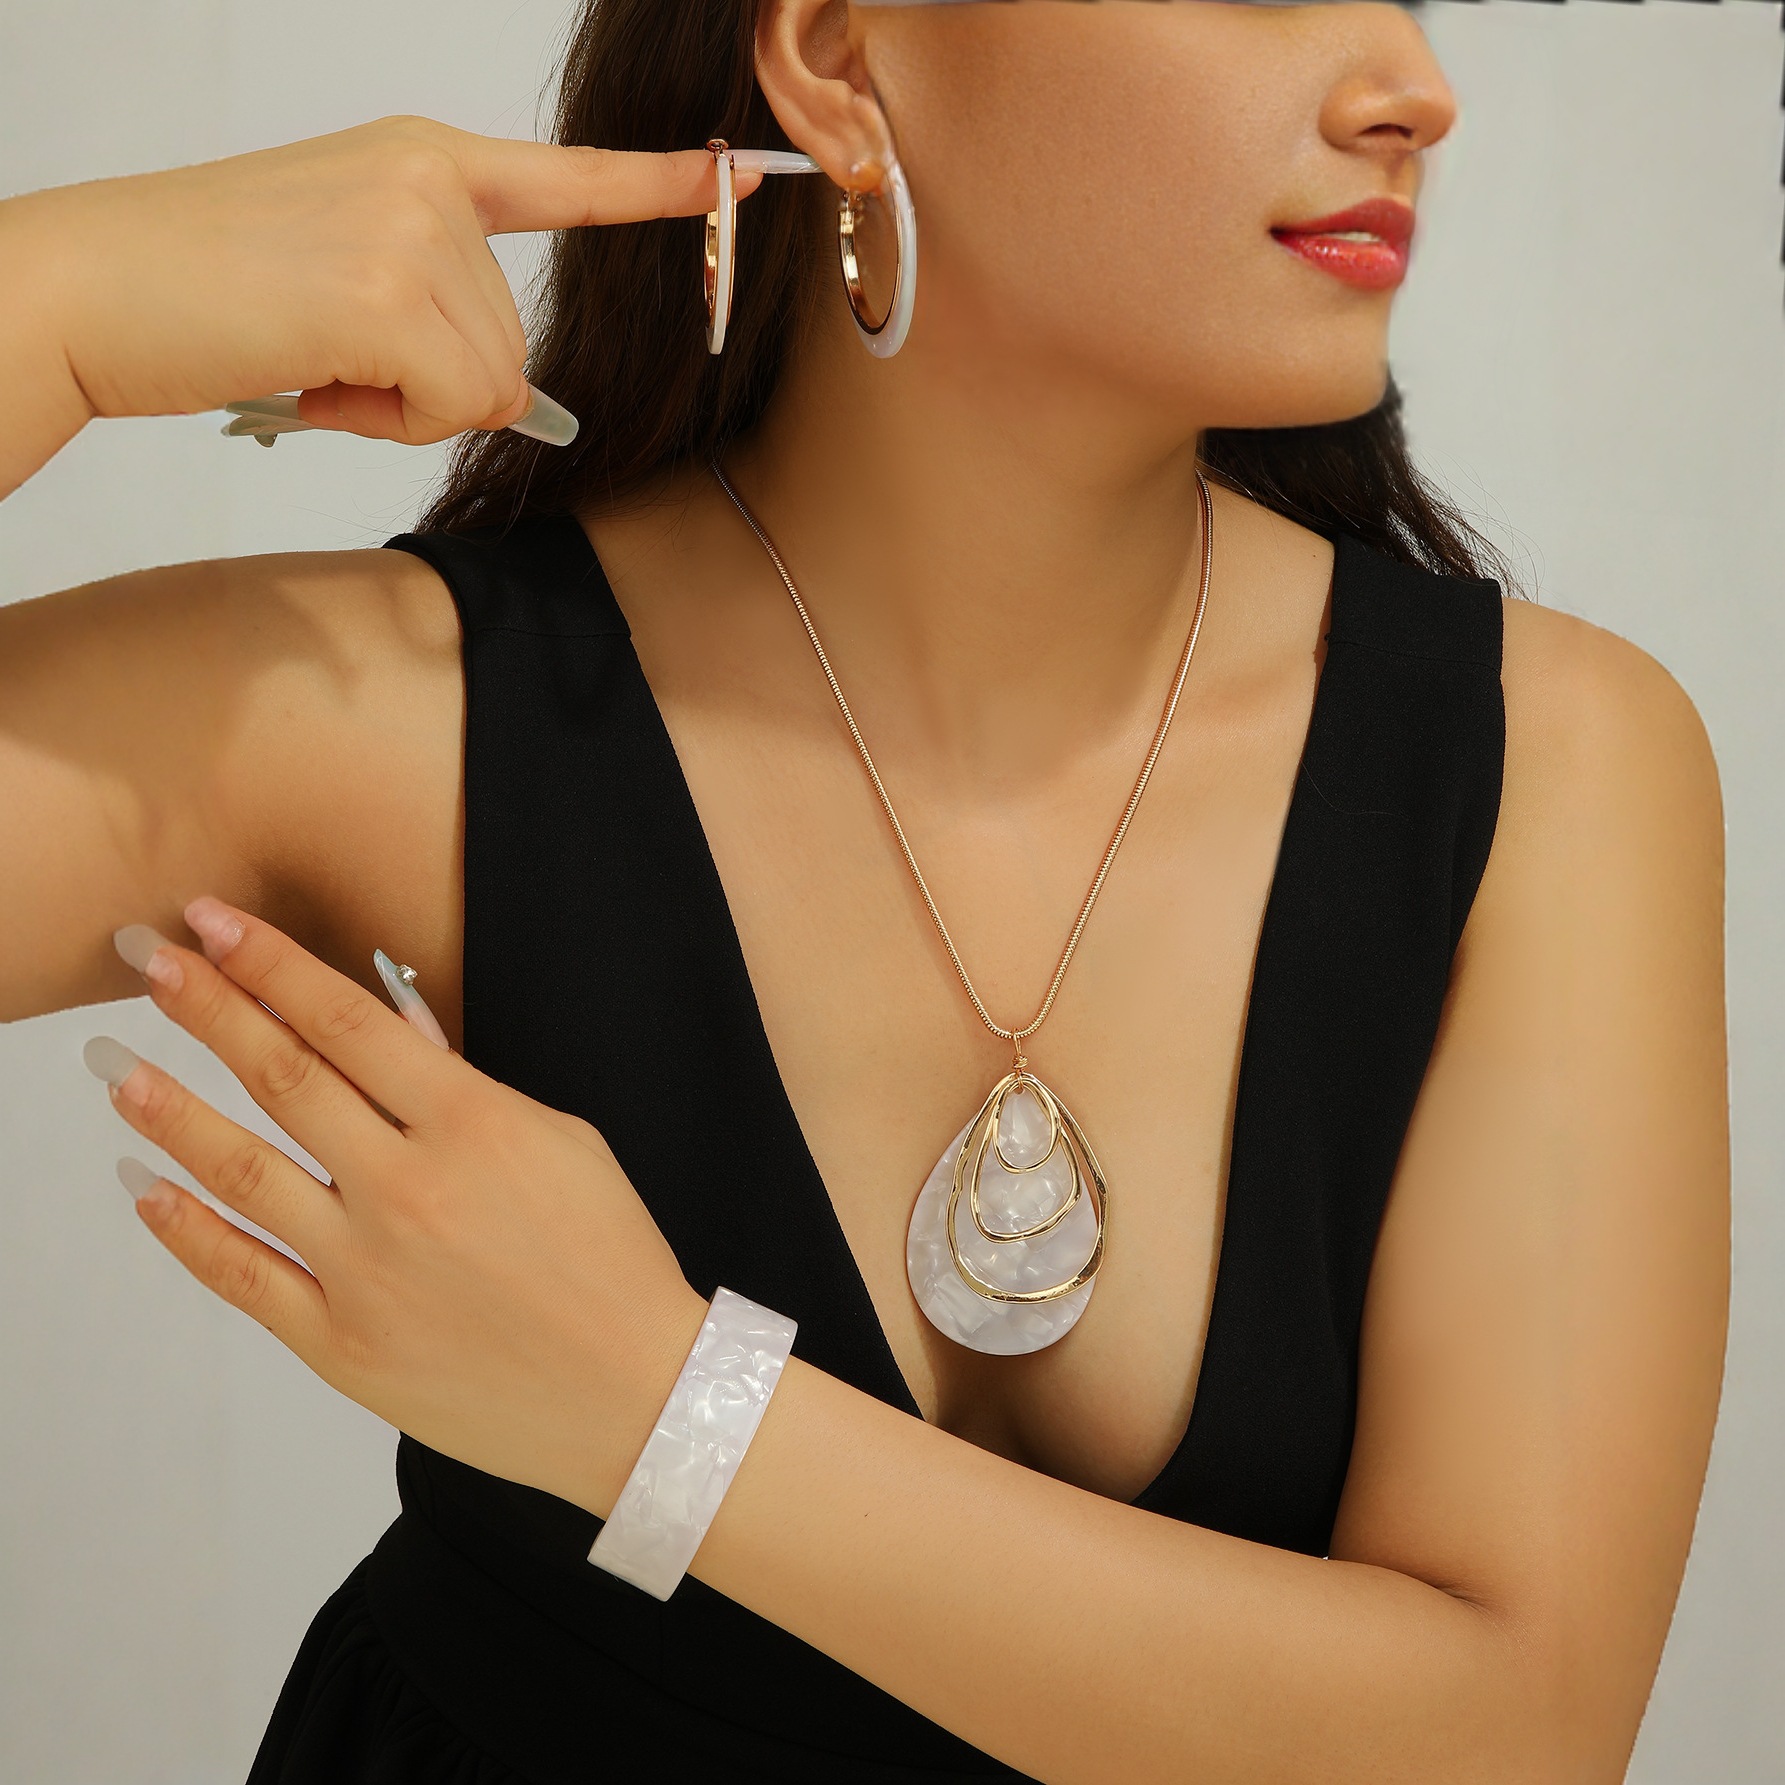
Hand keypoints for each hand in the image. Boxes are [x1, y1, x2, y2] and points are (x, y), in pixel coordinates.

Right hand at [21, 115, 761, 444]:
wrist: (90, 291)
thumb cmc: (207, 291)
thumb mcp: (344, 275)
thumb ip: (439, 310)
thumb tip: (523, 404)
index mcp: (421, 161)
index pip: (564, 178)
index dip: (657, 186)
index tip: (739, 172)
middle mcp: (430, 180)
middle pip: (518, 345)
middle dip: (431, 384)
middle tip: (332, 355)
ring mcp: (411, 228)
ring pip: (491, 383)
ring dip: (404, 406)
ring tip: (315, 359)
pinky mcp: (388, 292)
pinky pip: (455, 405)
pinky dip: (387, 423)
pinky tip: (315, 380)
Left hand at [84, 895, 708, 1520]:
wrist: (633, 1391)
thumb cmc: (610, 1260)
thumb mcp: (562, 1141)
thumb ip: (465, 1083)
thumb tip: (385, 1024)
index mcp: (473, 1125)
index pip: (347, 1021)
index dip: (271, 963)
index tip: (215, 923)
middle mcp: (408, 1188)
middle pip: (285, 1077)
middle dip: (208, 1010)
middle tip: (148, 962)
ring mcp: (366, 1269)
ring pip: (245, 1171)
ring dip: (174, 1112)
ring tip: (119, 1070)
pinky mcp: (341, 1345)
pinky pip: (243, 1277)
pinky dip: (187, 1232)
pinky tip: (146, 1191)